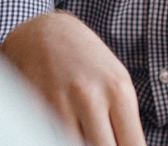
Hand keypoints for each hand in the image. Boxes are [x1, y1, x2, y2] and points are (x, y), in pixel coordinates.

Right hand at [0, 12, 145, 145]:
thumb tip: (127, 145)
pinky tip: (63, 124)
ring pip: (75, 145)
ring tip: (84, 128)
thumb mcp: (116, 81)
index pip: (132, 145)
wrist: (45, 32)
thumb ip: (123, 118)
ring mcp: (61, 102)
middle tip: (103, 140)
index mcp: (118, 91)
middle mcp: (90, 97)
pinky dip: (58, 135)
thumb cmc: (85, 59)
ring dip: (81, 141)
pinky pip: (51, 136)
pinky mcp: (35, 106)